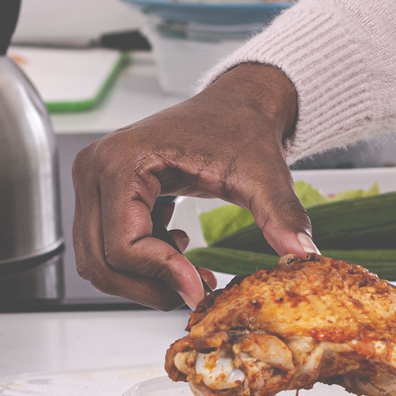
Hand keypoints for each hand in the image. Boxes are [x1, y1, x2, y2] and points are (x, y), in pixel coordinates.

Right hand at [72, 62, 317, 309]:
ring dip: (145, 280)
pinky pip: (108, 248)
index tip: (201, 286)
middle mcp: (95, 169)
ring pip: (99, 262)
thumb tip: (302, 255)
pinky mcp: (103, 193)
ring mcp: (93, 182)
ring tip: (190, 270)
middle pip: (101, 262)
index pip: (123, 246)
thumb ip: (280, 216)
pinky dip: (143, 262)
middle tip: (195, 291)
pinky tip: (178, 248)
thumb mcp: (263, 176)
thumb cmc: (240, 128)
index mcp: (122, 160)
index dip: (163, 275)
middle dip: (150, 287)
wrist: (236, 104)